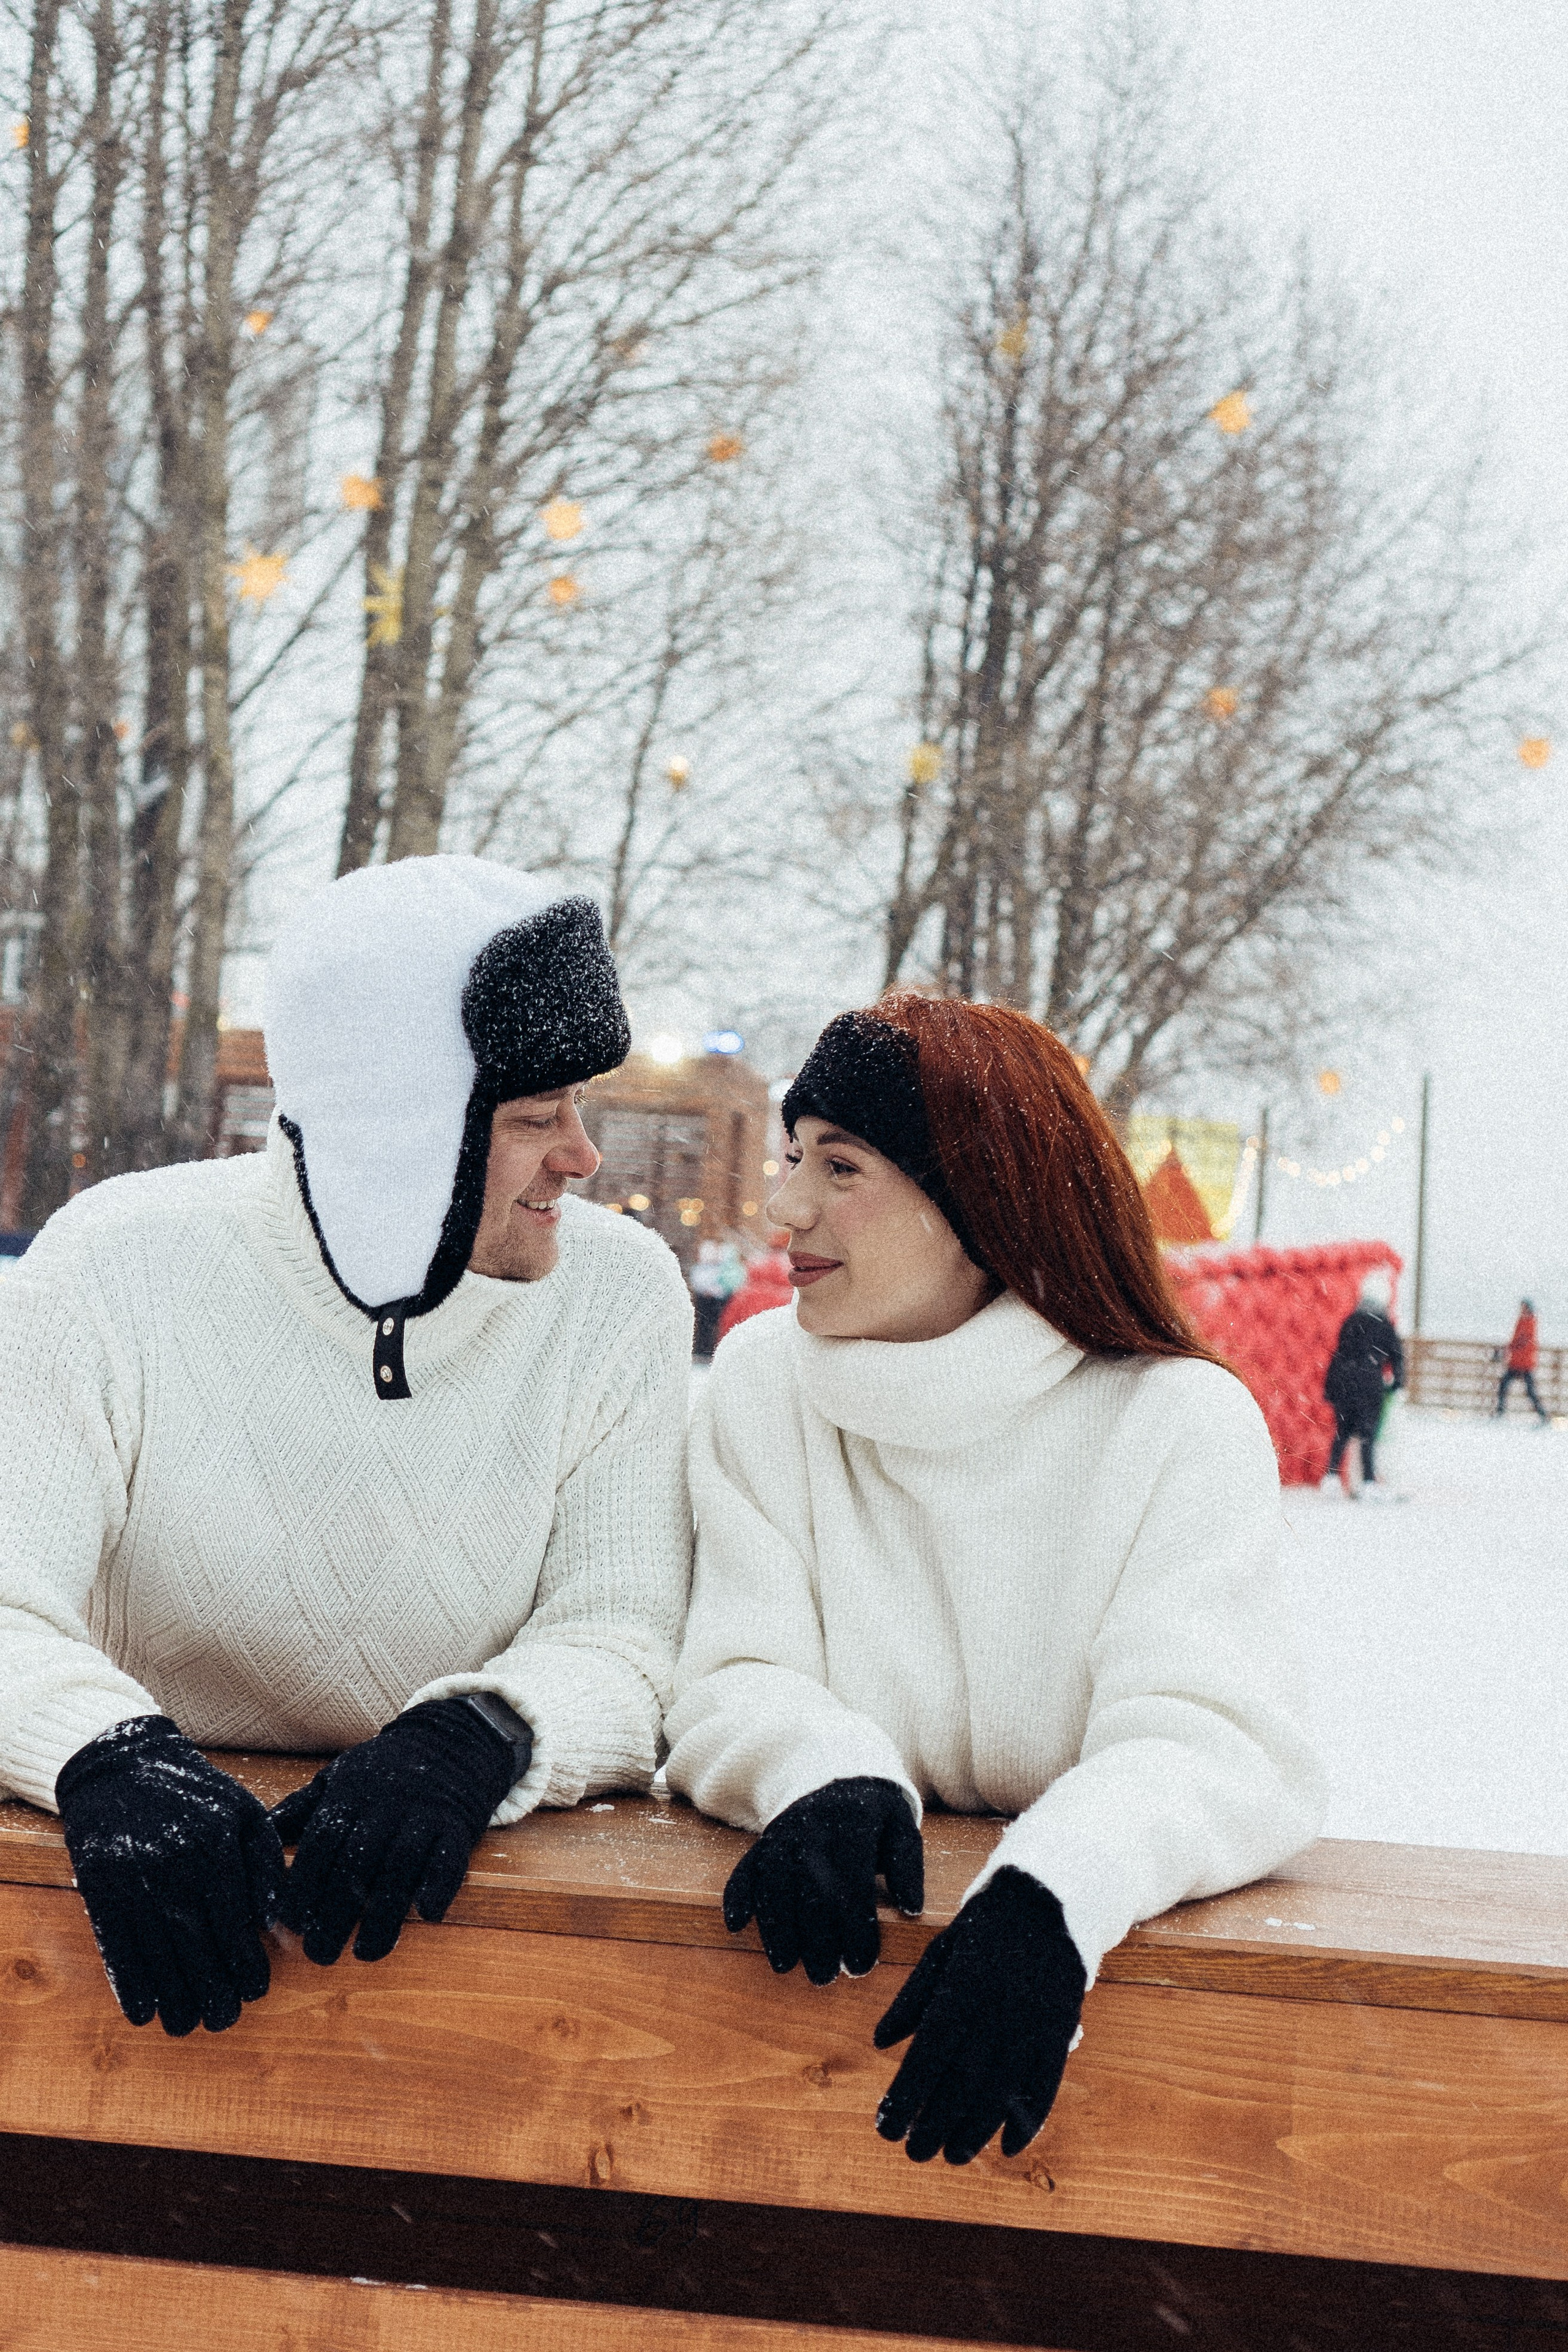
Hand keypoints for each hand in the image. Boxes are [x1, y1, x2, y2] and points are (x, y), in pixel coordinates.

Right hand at [55, 1715, 285, 2037]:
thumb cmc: (195, 1795)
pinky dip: (129, 1983)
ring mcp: (133, 1878)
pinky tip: (143, 2012)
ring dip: (173, 1997)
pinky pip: (116, 1945)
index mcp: (214, 1844)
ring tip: (188, 2025)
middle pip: (196, 1944)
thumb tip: (281, 1919)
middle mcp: (174, 1864)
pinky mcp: (100, 1888)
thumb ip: (265, 1862)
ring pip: (157, 1953)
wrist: (122, 1767)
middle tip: (225, 2020)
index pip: (234, 1918)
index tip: (257, 1991)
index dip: (245, 1961)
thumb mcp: (242, 1812)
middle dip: (213, 1989)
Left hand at [271, 1697, 522, 1964]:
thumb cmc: (381, 1771)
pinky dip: (438, 1887)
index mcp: (348, 1799)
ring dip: (382, 1917)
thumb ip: (300, 1809)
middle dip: (334, 1916)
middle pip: (354, 1868)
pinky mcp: (455, 1828)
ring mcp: (421, 1818)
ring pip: (398, 1872)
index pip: (318, 1848)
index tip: (288, 1927)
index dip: (302, 1889)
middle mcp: (383, 1809)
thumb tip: (258, 1834)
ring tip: (365, 1953)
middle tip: (320, 1954)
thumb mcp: (336, 1779)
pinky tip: (425, 1915)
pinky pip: (447, 1861)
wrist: (448, 1741)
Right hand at [722, 1776, 922, 1985]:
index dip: (855, 1932)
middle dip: (816, 1941)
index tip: (861, 1965)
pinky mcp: (763, 1842)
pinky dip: (737, 1896)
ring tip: (785, 1965)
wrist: (833, 1769)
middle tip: (825, 1977)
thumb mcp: (901, 1827)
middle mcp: (812, 1831)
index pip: (852, 1889)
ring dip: (777, 1929)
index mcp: (852, 1827)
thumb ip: (908, 1866)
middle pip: (810, 1894)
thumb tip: (912, 1908)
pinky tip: (736, 1925)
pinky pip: (744, 1868)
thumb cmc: (874, 1813)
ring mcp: (783, 1835)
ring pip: (774, 1886)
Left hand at [873, 1866, 1084, 2164]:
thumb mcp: (940, 1952)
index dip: (905, 2097)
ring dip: (974, 2131)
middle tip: (914, 2152)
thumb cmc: (983, 1929)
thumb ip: (911, 2000)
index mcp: (960, 1991)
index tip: (885, 2128)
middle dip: (934, 2124)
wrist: (1047, 1900)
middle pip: (961, 2083)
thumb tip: (880, 2043)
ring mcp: (1031, 2025)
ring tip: (951, 2155)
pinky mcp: (1060, 2032)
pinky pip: (1045, 2086)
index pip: (927, 2057)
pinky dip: (1027, 2121)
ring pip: (1000, 2092)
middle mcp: (995, 2013)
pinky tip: (1006, 2147)